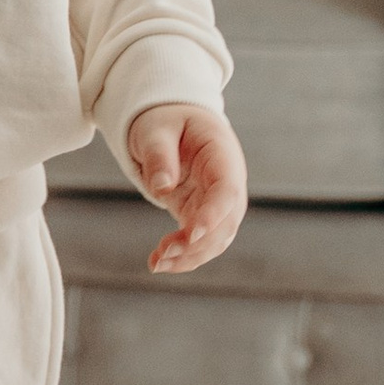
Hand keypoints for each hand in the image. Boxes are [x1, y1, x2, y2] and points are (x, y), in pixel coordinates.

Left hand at [126, 103, 246, 277]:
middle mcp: (228, 182)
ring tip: (156, 264)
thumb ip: (159, 155)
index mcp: (222, 155)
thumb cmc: (165, 121)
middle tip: (164, 253)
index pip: (227, 189)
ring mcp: (217, 201)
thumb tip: (161, 187)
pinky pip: (200, 241)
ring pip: (215, 238)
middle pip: (226, 221)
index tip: (193, 233)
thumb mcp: (156, 129)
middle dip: (199, 243)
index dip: (214, 213)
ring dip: (190, 256)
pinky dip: (183, 255)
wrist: (172, 122)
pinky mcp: (202, 213)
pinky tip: (158, 263)